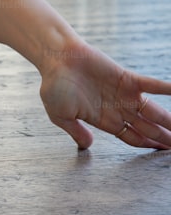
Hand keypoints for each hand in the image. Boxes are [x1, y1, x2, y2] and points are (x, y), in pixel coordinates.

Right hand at [38, 40, 170, 149]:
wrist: (57, 60)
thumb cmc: (54, 87)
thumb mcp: (60, 116)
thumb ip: (76, 131)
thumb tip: (87, 146)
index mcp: (103, 121)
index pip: (132, 138)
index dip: (147, 146)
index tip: (161, 154)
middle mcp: (118, 109)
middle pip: (148, 128)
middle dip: (163, 138)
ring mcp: (125, 95)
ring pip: (154, 113)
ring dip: (169, 122)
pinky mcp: (128, 79)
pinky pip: (153, 86)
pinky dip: (168, 90)